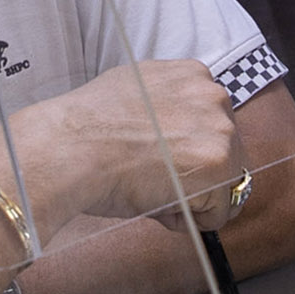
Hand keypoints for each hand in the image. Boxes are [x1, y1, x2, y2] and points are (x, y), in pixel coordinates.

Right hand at [0, 59, 239, 232]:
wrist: (69, 148)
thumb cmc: (86, 127)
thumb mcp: (132, 88)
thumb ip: (163, 101)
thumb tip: (170, 127)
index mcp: (193, 74)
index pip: (210, 121)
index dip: (184, 148)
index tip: (158, 157)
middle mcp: (213, 96)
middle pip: (224, 149)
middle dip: (194, 172)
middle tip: (152, 179)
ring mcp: (220, 131)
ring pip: (223, 181)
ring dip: (193, 194)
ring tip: (151, 191)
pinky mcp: (219, 167)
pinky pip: (218, 211)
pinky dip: (192, 219)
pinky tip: (158, 205)